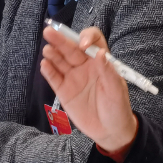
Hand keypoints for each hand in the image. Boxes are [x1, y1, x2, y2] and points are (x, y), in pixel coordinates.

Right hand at [39, 25, 137, 158]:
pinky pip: (54, 77)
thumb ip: (108, 72)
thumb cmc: (117, 107)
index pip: (92, 40)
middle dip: (61, 40)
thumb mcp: (117, 90)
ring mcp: (73, 77)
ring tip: (47, 49)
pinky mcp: (63, 90)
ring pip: (60, 61)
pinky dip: (48, 70)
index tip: (82, 45)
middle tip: (49, 32)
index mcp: (100, 61)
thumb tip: (100, 53)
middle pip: (71, 48)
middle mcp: (84, 65)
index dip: (86, 37)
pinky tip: (45, 64)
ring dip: (53, 53)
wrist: (109, 131)